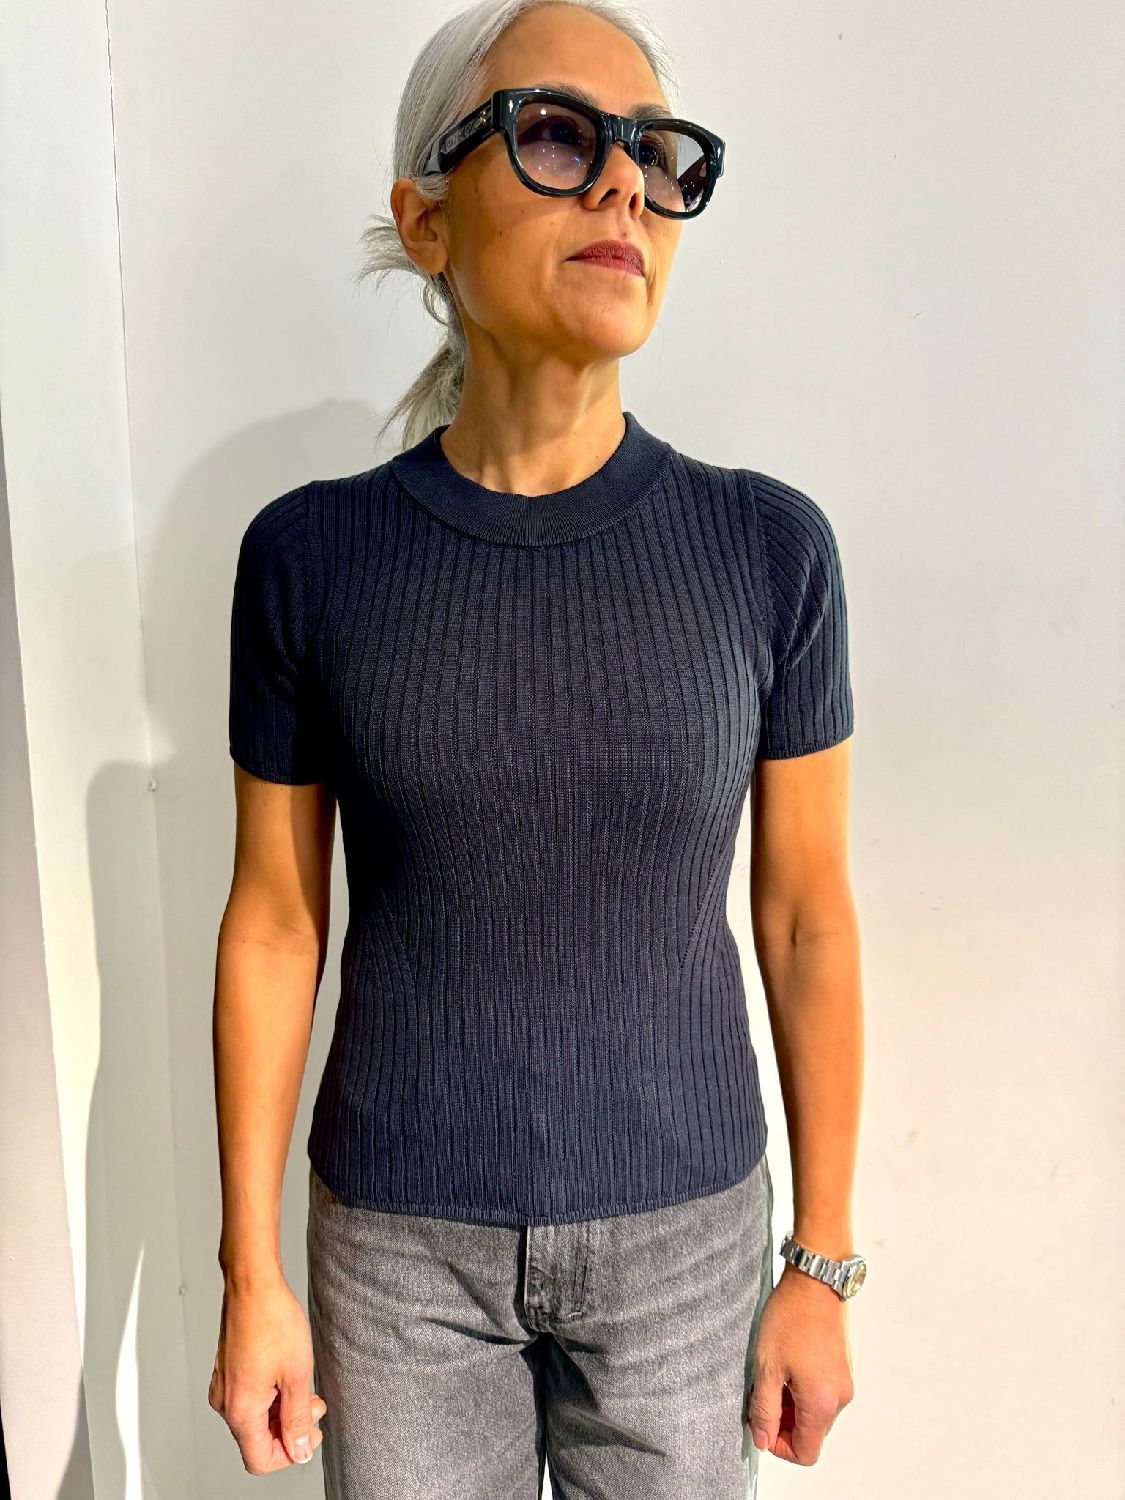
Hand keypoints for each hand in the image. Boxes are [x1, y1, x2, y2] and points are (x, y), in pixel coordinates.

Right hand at [209, 1271, 327, 1474]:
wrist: (253, 1284)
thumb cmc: (272, 1320)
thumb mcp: (297, 1374)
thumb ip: (298, 1418)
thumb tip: (299, 1450)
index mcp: (240, 1409)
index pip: (260, 1460)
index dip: (290, 1453)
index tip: (310, 1433)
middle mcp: (225, 1402)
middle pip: (257, 1440)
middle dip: (290, 1428)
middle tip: (314, 1405)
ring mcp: (224, 1386)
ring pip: (255, 1419)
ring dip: (282, 1411)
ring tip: (304, 1387)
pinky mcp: (227, 1372)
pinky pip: (249, 1399)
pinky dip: (271, 1396)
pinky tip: (288, 1376)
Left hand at [744, 1266, 854, 1463]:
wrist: (815, 1281)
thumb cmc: (791, 1319)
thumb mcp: (767, 1367)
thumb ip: (764, 1410)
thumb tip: (762, 1440)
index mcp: (822, 1404)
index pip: (806, 1453)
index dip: (779, 1446)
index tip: (761, 1422)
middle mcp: (840, 1398)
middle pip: (812, 1433)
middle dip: (784, 1423)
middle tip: (761, 1394)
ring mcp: (844, 1380)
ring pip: (817, 1412)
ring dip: (793, 1405)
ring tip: (772, 1374)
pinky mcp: (843, 1365)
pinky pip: (824, 1392)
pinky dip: (804, 1389)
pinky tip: (786, 1363)